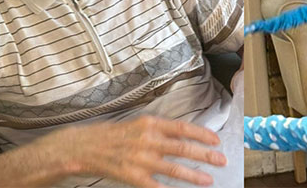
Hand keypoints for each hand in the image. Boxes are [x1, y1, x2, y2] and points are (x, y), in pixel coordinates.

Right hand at [45, 115, 226, 186]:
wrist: (84, 146)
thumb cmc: (113, 134)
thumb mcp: (138, 124)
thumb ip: (160, 130)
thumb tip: (184, 136)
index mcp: (150, 124)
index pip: (183, 128)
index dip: (202, 135)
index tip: (216, 140)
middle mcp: (148, 140)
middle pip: (183, 148)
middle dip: (206, 156)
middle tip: (222, 160)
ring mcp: (141, 160)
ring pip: (174, 169)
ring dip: (194, 175)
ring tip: (209, 180)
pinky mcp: (132, 177)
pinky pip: (156, 186)